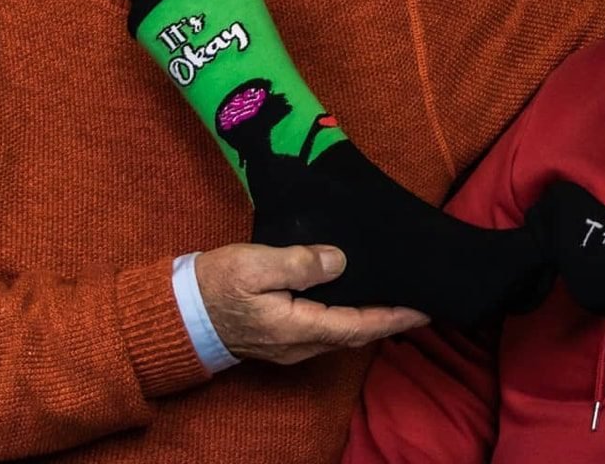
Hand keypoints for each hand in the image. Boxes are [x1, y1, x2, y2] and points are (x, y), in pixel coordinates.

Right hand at [195, 242, 428, 365]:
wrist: (179, 312)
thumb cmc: (217, 285)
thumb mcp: (256, 265)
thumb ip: (298, 263)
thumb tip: (339, 261)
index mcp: (298, 327)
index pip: (358, 325)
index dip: (393, 318)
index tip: (424, 308)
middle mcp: (300, 344)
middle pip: (355, 332)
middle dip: (389, 318)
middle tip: (419, 298)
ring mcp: (291, 343)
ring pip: (342, 331)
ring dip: (371, 316)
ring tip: (396, 294)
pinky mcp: (283, 334)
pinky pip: (328, 326)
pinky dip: (351, 313)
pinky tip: (358, 295)